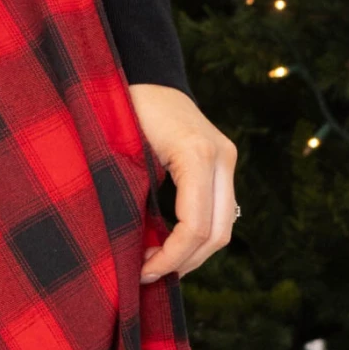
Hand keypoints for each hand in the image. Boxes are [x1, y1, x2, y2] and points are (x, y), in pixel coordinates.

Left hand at [129, 82, 237, 282]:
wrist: (143, 73)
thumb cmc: (121, 106)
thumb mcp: (122, 150)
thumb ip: (132, 194)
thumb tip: (130, 249)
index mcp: (196, 153)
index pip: (195, 226)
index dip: (170, 258)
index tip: (141, 272)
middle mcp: (221, 157)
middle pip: (217, 234)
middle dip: (183, 263)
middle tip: (147, 276)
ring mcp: (226, 159)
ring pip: (223, 227)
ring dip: (192, 254)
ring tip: (156, 265)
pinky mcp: (222, 163)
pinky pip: (218, 211)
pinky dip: (197, 235)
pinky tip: (168, 246)